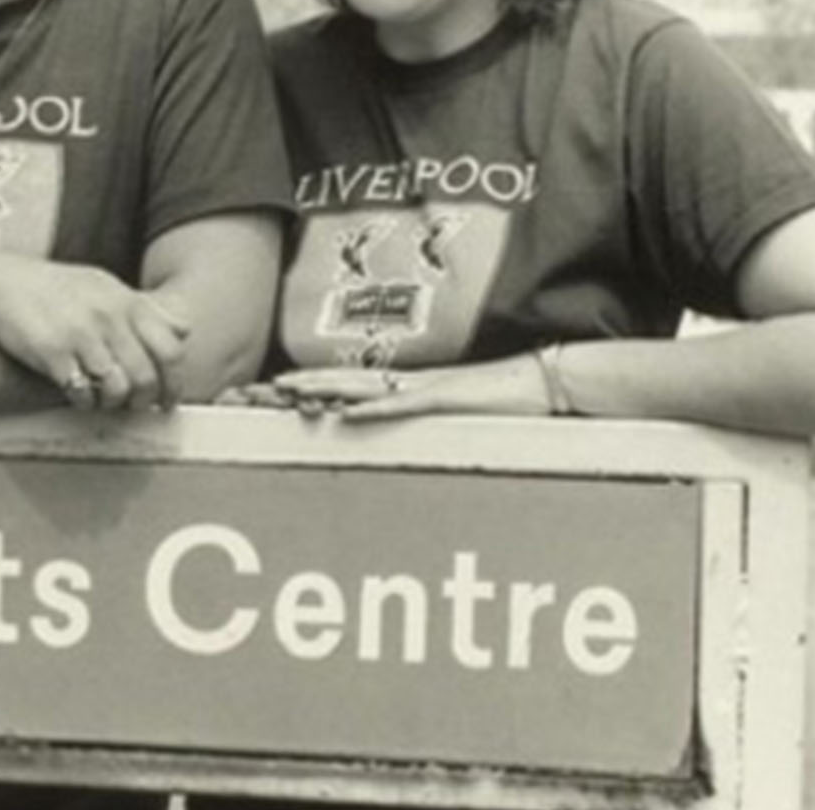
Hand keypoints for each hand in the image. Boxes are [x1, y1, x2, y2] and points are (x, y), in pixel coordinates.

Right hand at [0, 255, 187, 410]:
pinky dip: (85, 402)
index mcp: (126, 302)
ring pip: (119, 389)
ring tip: (105, 399)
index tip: (168, 397)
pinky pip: (83, 393)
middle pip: (147, 375)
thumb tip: (184, 328)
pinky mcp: (54, 354)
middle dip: (145, 400)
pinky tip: (78, 394)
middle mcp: (108, 317)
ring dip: (115, 403)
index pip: (171, 348)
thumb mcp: (105, 286)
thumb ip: (145, 308)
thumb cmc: (52, 288)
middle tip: (137, 406)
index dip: (175, 381)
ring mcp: (81, 336)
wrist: (0, 285)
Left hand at [267, 355, 549, 421]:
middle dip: (306, 383)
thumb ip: (430, 421)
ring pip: (364, 387)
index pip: (354, 385)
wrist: (546, 381)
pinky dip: (373, 410)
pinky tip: (345, 413)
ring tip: (289, 391)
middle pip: (346, 381)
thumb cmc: (505, 401)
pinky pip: (403, 405)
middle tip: (268, 386)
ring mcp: (426, 388)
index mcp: (410, 387)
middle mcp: (411, 382)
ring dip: (324, 389)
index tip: (281, 389)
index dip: (318, 386)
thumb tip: (405, 434)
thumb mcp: (458, 415)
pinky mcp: (446, 399)